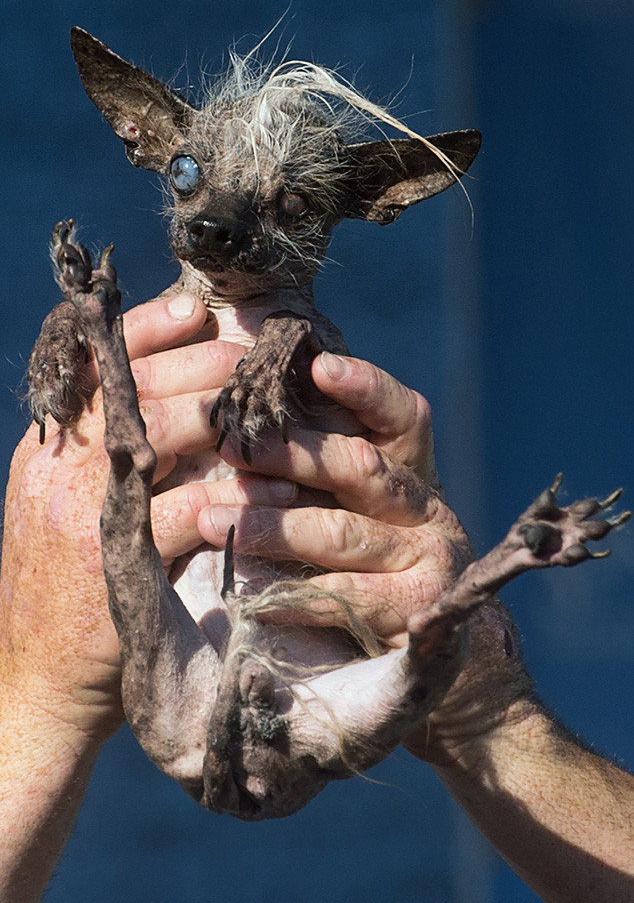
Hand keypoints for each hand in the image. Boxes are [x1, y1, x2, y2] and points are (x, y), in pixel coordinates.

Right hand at [0, 295, 295, 744]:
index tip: (197, 310)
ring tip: (276, 418)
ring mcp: (82, 508)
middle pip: (137, 383)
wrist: (37, 682)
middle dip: (206, 364)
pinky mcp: (117, 557)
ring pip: (164, 429)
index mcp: (48, 446)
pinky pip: (194, 507)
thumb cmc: (69, 590)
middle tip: (258, 360)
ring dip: (229, 418)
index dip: (147, 328)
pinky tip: (283, 494)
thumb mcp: (67, 509)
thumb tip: (172, 406)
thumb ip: (104, 457)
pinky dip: (244, 497)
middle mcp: (59, 465)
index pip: (91, 361)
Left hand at [197, 352, 531, 766]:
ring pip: (342, 533)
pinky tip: (247, 591)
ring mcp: (428, 559)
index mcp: (412, 468)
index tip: (319, 366)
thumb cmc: (360, 560)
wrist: (422, 650)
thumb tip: (242, 412)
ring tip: (212, 516)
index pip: (401, 413)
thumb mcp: (344, 504)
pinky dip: (291, 594)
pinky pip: (343, 598)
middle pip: (360, 466)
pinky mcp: (415, 612)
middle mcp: (426, 507)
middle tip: (230, 446)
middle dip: (291, 453)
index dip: (365, 387)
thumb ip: (315, 464)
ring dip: (273, 525)